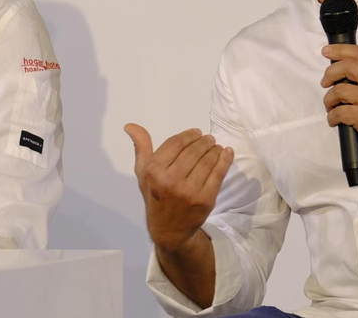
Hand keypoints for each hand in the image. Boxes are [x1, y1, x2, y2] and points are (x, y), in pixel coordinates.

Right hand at [125, 124, 233, 251]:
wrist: (169, 230)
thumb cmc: (155, 197)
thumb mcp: (143, 173)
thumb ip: (141, 147)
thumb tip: (130, 126)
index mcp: (154, 171)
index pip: (176, 143)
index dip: (189, 135)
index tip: (197, 133)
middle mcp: (170, 180)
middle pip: (193, 151)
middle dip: (204, 141)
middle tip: (209, 139)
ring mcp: (189, 191)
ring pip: (207, 160)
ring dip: (215, 149)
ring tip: (216, 147)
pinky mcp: (205, 200)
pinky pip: (218, 174)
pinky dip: (225, 160)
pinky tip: (226, 153)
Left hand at [320, 44, 357, 161]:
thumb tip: (342, 68)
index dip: (340, 50)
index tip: (326, 52)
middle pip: (347, 66)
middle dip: (330, 73)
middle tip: (325, 83)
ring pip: (339, 90)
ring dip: (328, 99)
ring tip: (331, 107)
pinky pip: (339, 112)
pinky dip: (331, 116)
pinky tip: (335, 120)